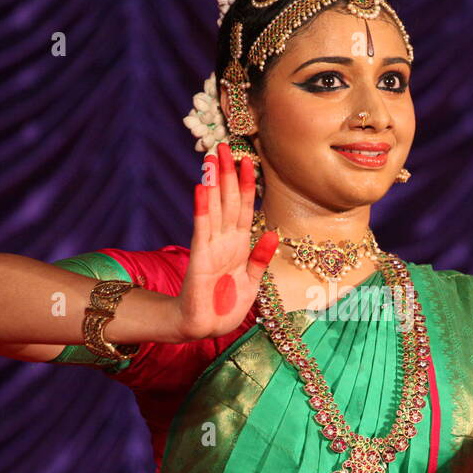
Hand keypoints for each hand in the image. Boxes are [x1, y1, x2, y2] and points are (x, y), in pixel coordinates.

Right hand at [175, 142, 277, 340]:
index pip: (244, 208)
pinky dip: (203, 209)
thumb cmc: (227, 305)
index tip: (249, 160)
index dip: (246, 185)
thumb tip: (272, 233)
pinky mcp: (200, 259)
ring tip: (212, 158)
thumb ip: (261, 258)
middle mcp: (225, 241)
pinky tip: (201, 189)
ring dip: (213, 183)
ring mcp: (211, 248)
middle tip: (224, 145)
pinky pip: (202, 229)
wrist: (206, 327)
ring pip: (215, 209)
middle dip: (227, 174)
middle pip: (227, 201)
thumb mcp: (253, 281)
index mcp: (239, 245)